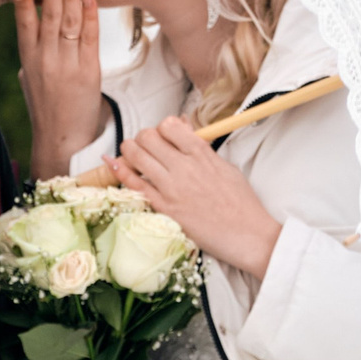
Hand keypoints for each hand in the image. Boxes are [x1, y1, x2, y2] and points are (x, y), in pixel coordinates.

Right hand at [16, 0, 102, 178]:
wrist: (63, 139)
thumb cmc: (47, 108)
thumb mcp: (29, 81)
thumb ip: (30, 56)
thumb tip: (29, 33)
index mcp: (28, 60)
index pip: (24, 25)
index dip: (24, 2)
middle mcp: (45, 60)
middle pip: (48, 17)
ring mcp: (67, 64)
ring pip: (68, 22)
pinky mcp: (89, 70)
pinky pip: (90, 36)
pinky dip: (90, 14)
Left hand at [109, 116, 284, 278]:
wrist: (246, 234)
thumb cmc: (240, 202)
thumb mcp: (225, 166)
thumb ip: (202, 149)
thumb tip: (183, 129)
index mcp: (203, 154)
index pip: (170, 126)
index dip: (162, 128)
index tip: (164, 136)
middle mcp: (185, 167)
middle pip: (148, 137)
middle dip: (142, 138)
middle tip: (144, 146)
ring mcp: (172, 188)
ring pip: (136, 156)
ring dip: (128, 150)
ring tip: (130, 153)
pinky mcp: (164, 208)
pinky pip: (134, 184)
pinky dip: (120, 171)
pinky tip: (114, 164)